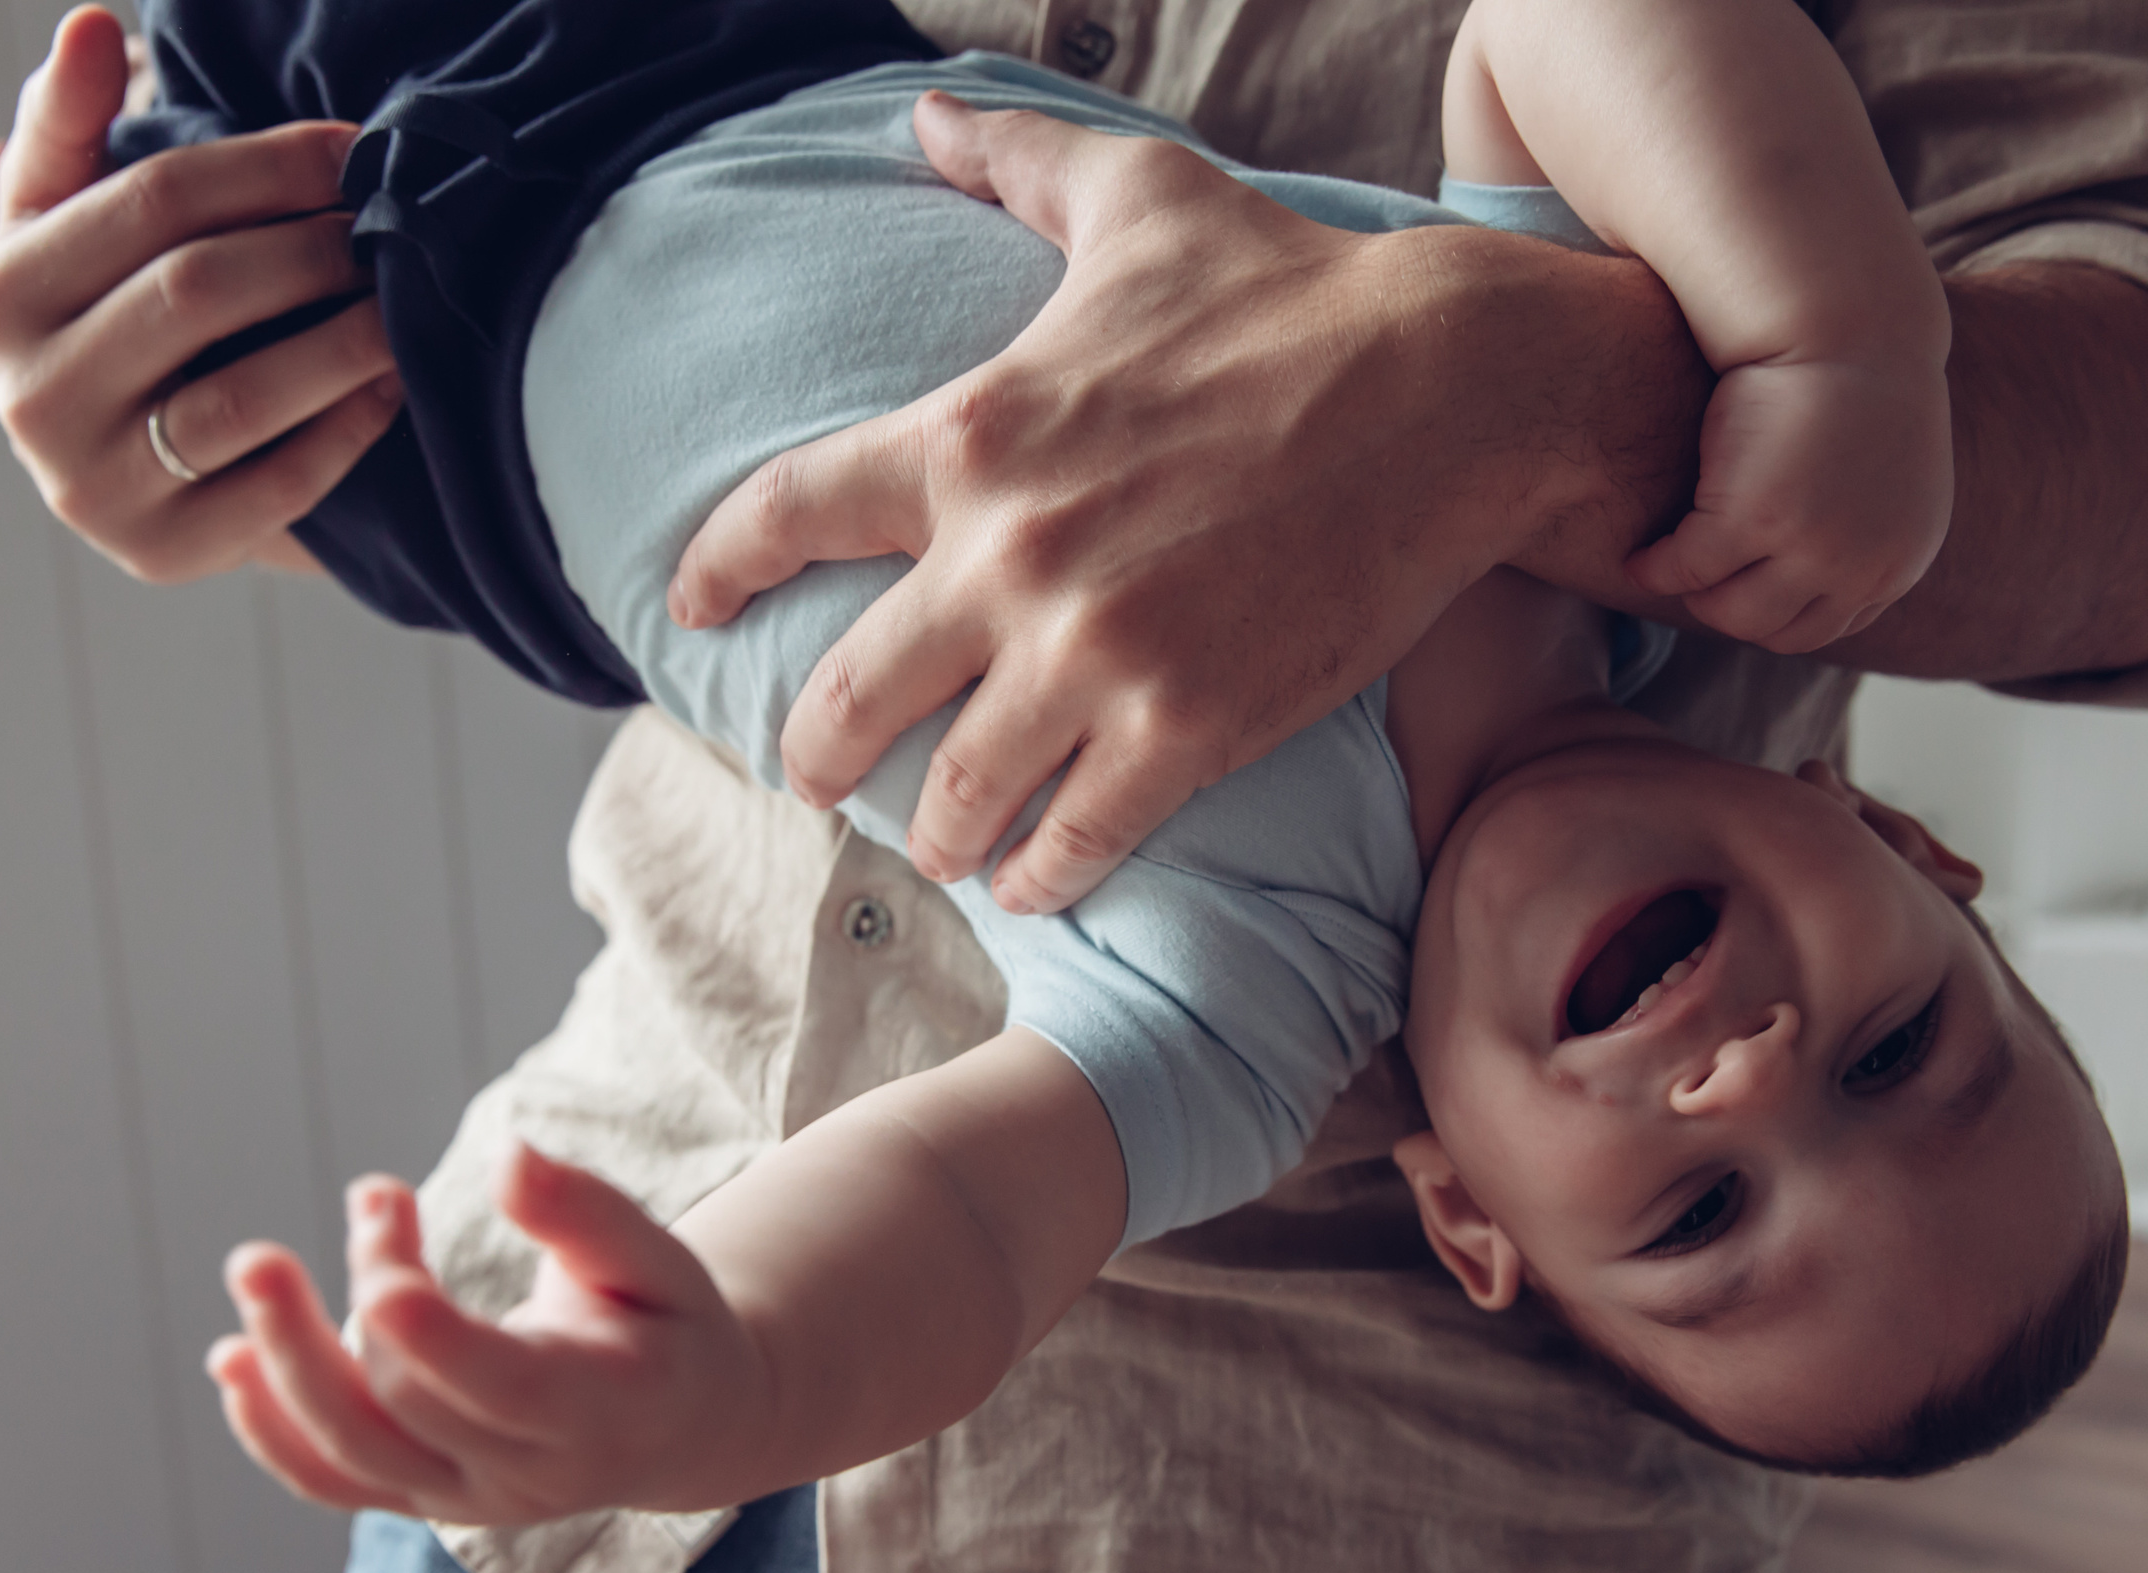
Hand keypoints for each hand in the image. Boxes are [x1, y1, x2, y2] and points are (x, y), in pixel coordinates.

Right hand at [0, 6, 401, 583]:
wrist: (122, 465)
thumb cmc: (109, 315)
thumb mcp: (71, 221)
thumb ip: (74, 126)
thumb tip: (95, 22)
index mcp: (0, 290)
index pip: (152, 201)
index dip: (267, 167)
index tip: (352, 150)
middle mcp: (29, 395)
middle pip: (198, 292)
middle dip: (310, 251)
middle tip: (384, 231)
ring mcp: (92, 485)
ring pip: (240, 397)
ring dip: (341, 343)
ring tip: (400, 306)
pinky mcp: (163, 552)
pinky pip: (277, 483)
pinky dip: (347, 428)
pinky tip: (392, 386)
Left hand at [208, 1145, 767, 1523]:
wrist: (677, 1425)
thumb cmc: (669, 1323)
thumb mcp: (660, 1259)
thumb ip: (586, 1213)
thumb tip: (508, 1155)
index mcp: (603, 1412)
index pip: (506, 1388)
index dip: (438, 1342)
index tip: (382, 1279)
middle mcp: (526, 1476)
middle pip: (410, 1404)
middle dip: (375, 1284)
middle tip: (375, 1193)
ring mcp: (465, 1499)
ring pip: (349, 1454)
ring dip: (286, 1362)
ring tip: (255, 1265)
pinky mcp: (421, 1498)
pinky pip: (329, 1480)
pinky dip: (269, 1428)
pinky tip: (229, 1360)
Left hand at [670, 93, 1705, 911]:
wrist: (1455, 389)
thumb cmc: (1295, 292)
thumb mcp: (1141, 201)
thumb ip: (1017, 162)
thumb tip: (928, 116)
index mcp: (974, 435)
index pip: (790, 511)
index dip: (722, 569)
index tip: (692, 614)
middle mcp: (1010, 558)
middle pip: (847, 699)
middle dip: (812, 756)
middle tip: (813, 780)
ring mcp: (1097, 656)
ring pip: (957, 795)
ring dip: (937, 833)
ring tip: (945, 845)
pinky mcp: (1188, 727)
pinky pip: (1075, 840)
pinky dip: (1043, 875)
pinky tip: (1036, 881)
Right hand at [1624, 355, 1952, 652]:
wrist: (1841, 317)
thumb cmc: (1851, 381)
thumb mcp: (1881, 474)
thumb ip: (1860, 527)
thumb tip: (1813, 563)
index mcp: (1899, 558)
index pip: (1823, 626)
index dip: (1772, 607)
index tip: (1735, 582)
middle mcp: (1864, 563)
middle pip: (1775, 630)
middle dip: (1730, 606)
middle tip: (1694, 575)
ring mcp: (1813, 546)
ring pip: (1732, 613)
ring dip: (1694, 593)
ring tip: (1667, 564)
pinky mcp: (1754, 519)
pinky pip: (1686, 571)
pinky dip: (1654, 569)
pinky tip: (1637, 557)